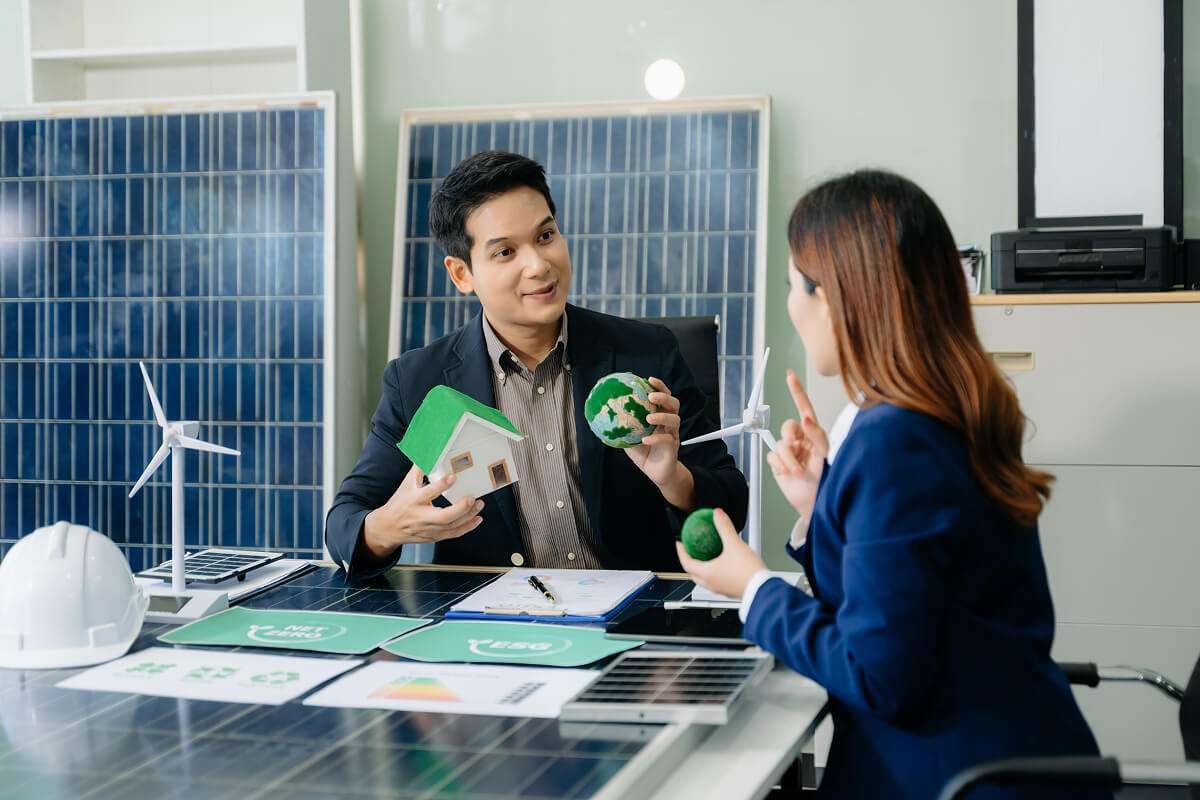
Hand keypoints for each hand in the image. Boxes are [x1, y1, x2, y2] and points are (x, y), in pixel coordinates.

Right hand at [362, 464, 483, 559]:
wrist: (388, 528)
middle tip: (472, 497)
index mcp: (413, 501)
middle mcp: (421, 517)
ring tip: (480, 504)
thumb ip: (418, 469)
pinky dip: (467, 528)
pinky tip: (477, 519)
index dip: (441, 485)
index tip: (453, 477)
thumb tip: (429, 453)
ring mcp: (428, 529)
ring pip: (451, 526)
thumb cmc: (399, 503)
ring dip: (468, 516)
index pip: (428, 493)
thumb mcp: (406, 484)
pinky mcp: (434, 537)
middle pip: (443, 516)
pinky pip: (453, 534)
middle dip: (461, 508)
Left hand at [626, 378, 694, 508]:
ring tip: (649, 418)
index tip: (649, 379)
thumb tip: (604, 418)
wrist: (657, 473)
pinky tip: (646, 439)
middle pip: (674, 404)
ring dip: (662, 417)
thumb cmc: (645, 453)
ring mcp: (673, 435)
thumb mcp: (630, 438)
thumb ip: (622, 427)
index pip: (663, 397)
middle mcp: (669, 423)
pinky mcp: (673, 447)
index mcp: (660, 417)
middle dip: (664, 397)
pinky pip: (668, 440)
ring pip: (675, 420)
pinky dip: (656, 438)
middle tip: (651, 397)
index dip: (659, 387)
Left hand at [675, 508, 766, 598]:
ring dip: (702, 568)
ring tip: (707, 556)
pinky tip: (725, 564)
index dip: (681, 552)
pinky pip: (717, 581)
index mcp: (707, 574)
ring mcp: (721, 589)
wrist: (764, 589)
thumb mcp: (734, 544)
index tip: (680, 543)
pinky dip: (715, 572)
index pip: (686, 563)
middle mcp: (711, 584)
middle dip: (690, 561)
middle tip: (691, 550)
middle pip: (693, 573)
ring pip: (705, 579)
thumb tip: (717, 515)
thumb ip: (724, 527)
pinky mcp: (731, 591)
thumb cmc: (748, 572)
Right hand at [766, 369, 829, 519]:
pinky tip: (789, 473)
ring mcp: (789, 451)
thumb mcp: (826, 454)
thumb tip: (805, 419)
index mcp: (813, 433)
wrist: (815, 501)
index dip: (796, 391)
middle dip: (790, 437)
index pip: (803, 407)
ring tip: (798, 471)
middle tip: (796, 447)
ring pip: (780, 444)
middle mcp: (800, 439)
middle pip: (787, 426)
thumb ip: (817, 435)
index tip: (790, 375)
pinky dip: (781, 465)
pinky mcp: (779, 462)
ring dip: (788, 458)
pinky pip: (772, 456)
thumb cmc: (827, 478)